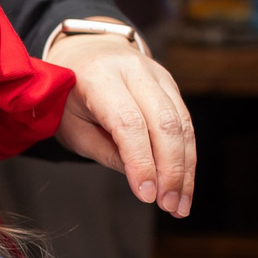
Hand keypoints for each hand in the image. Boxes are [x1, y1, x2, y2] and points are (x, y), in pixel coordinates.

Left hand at [44, 29, 194, 217]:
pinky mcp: (169, 84)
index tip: (146, 195)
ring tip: (180, 205)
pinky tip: (184, 185)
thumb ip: (105, 151)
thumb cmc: (70, 95)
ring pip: (182, 124)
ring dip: (185, 169)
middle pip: (164, 122)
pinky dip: (187, 156)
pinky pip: (185, 122)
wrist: (83, 52)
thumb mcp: (72, 126)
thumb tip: (141, 182)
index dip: (141, 161)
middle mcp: (133, 70)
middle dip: (171, 169)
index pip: (128, 123)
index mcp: (100, 77)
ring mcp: (156, 74)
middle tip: (169, 206)